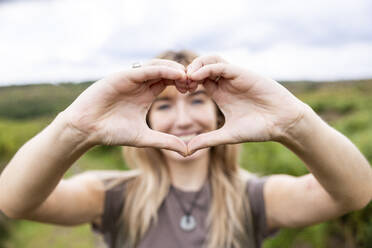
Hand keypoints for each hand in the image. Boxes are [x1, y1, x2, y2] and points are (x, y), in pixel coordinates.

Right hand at [62, 59, 187, 155]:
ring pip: (157, 67)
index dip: (183, 83)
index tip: (196, 89)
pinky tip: (176, 73)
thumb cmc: (111, 132)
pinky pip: (145, 69)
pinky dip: (161, 70)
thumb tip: (188, 152)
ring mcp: (131, 78)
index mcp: (146, 94)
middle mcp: (140, 83)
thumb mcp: (144, 138)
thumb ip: (165, 142)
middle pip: (166, 71)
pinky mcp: (122, 76)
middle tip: (196, 80)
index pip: (169, 82)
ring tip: (188, 76)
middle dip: (182, 74)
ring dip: (174, 69)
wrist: (86, 130)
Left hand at [185, 55, 306, 154]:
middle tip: (180, 84)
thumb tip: (187, 151)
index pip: (198, 80)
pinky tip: (197, 77)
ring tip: (187, 78)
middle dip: (188, 71)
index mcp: (220, 93)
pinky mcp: (243, 74)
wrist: (282, 123)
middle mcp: (226, 82)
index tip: (179, 92)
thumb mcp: (227, 135)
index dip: (186, 82)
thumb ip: (208, 140)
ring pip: (210, 60)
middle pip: (201, 66)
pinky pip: (221, 66)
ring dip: (196, 65)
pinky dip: (207, 68)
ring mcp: (234, 77)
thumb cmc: (258, 129)